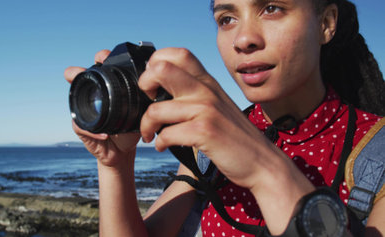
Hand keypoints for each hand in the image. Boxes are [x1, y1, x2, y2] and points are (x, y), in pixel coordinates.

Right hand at [64, 50, 139, 167]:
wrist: (124, 151)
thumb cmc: (132, 127)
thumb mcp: (141, 112)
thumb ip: (144, 100)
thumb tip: (155, 88)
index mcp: (107, 88)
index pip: (101, 67)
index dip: (100, 58)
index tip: (103, 56)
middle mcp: (93, 96)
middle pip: (80, 76)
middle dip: (80, 70)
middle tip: (85, 69)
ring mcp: (84, 110)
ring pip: (74, 97)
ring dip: (77, 92)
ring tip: (78, 86)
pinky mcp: (81, 128)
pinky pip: (81, 126)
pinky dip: (93, 131)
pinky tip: (105, 134)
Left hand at [138, 48, 285, 187]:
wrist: (262, 162)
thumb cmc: (235, 137)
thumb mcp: (218, 106)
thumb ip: (197, 94)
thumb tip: (163, 92)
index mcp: (208, 82)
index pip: (178, 54)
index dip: (156, 63)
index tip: (153, 85)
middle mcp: (206, 91)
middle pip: (161, 69)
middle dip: (144, 84)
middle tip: (146, 101)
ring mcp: (206, 110)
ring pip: (156, 109)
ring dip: (146, 125)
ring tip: (150, 134)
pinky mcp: (205, 132)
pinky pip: (167, 134)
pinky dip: (160, 143)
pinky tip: (163, 146)